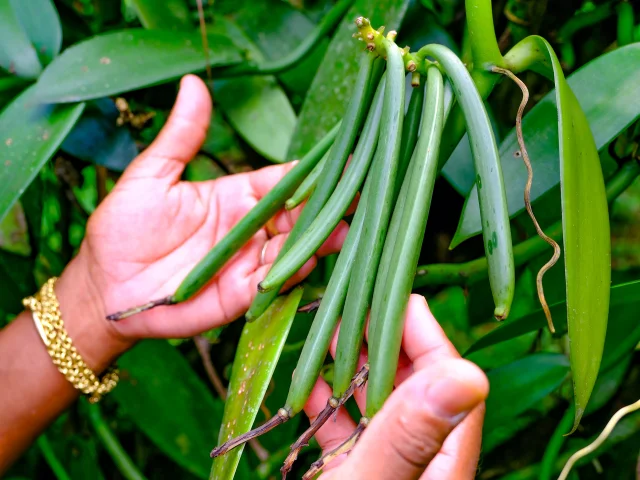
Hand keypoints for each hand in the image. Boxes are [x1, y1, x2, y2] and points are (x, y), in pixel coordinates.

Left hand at [57, 74, 346, 358]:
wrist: (105, 286)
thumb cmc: (122, 229)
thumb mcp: (150, 177)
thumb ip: (181, 137)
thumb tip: (193, 84)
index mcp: (236, 196)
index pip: (284, 182)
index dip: (313, 173)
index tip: (346, 160)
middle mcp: (250, 229)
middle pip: (299, 216)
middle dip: (328, 207)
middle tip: (360, 196)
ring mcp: (248, 263)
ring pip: (293, 249)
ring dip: (318, 240)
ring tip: (342, 228)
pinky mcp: (240, 295)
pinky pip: (272, 283)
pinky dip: (290, 273)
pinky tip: (307, 260)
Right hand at [304, 294, 488, 479]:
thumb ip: (411, 434)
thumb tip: (468, 373)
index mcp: (441, 463)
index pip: (448, 383)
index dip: (425, 334)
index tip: (395, 298)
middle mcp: (418, 461)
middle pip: (412, 386)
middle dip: (382, 342)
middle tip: (354, 308)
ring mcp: (385, 468)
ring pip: (378, 404)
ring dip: (353, 366)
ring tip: (328, 332)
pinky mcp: (352, 478)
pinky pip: (345, 430)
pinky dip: (327, 402)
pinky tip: (308, 381)